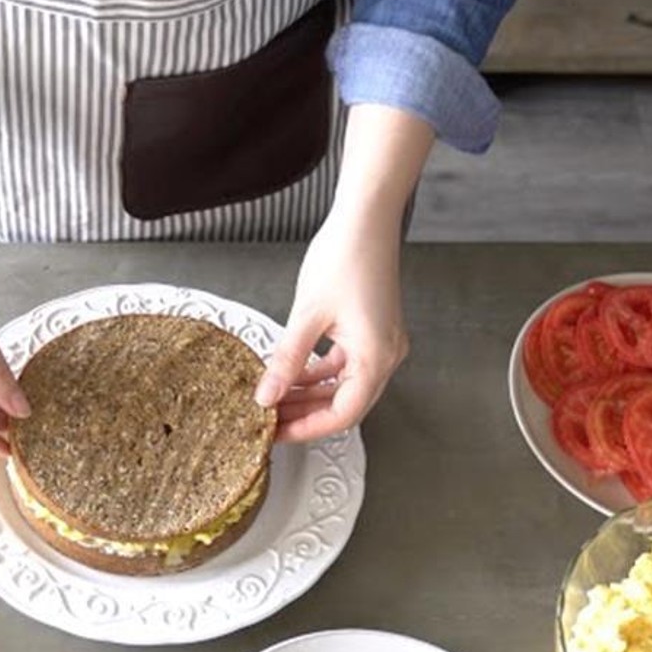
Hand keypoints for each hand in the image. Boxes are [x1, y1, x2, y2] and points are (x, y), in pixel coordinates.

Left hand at [254, 205, 408, 441]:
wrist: (366, 217)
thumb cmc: (346, 256)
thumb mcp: (307, 315)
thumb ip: (286, 360)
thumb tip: (266, 397)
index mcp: (376, 356)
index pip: (343, 413)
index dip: (308, 428)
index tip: (278, 434)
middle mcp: (385, 354)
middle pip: (344, 403)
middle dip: (306, 414)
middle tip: (269, 420)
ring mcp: (380, 342)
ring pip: (343, 384)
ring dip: (309, 393)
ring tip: (273, 398)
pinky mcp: (371, 330)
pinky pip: (344, 363)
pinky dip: (318, 372)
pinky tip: (290, 373)